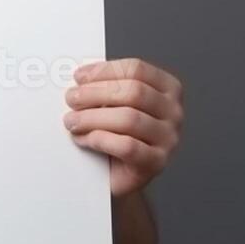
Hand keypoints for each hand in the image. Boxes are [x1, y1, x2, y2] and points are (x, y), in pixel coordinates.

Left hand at [62, 58, 183, 197]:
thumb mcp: (114, 102)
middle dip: (95, 93)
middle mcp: (173, 112)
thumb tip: (80, 76)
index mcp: (168, 88)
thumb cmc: (116, 132)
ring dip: (92, 118)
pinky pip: (127, 146)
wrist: (120, 173)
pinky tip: (83, 138)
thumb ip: (104, 86)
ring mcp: (168, 138)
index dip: (104, 71)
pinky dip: (99, 139)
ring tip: (72, 121)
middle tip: (71, 99)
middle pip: (134, 92)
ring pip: (129, 119)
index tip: (79, 77)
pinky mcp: (156, 162)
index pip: (137, 69)